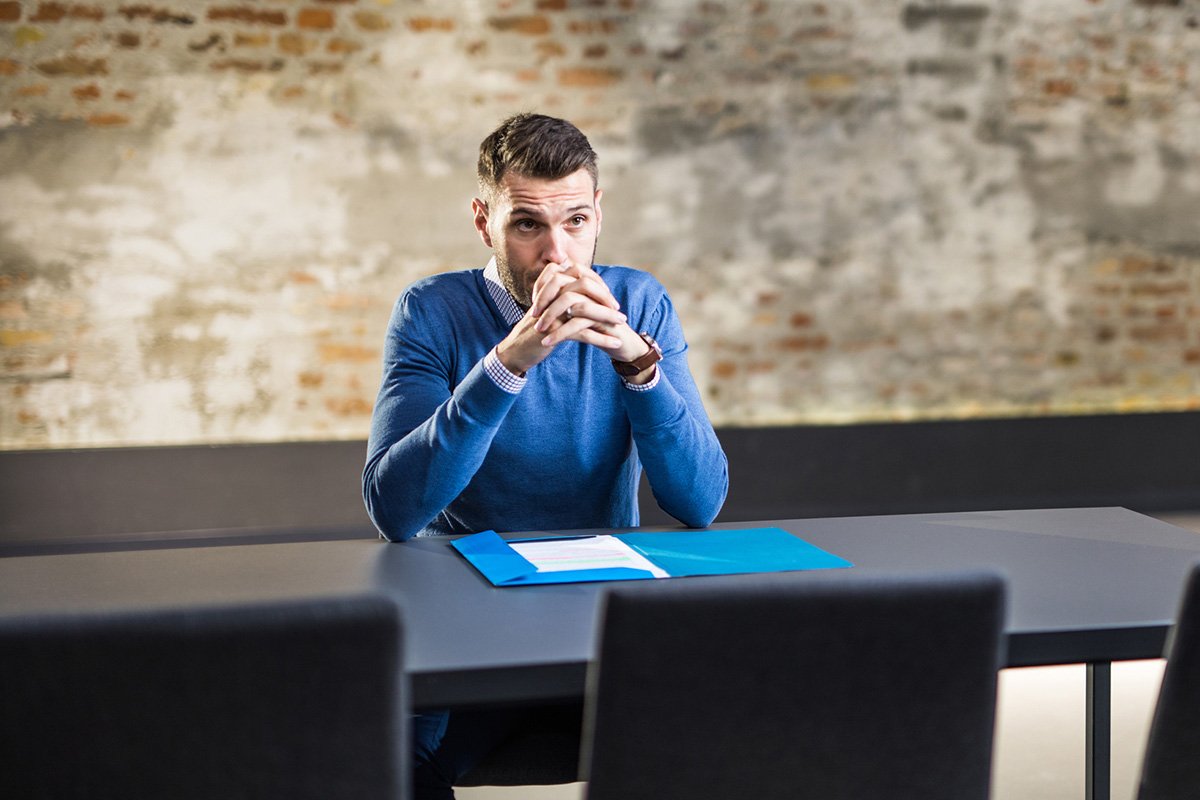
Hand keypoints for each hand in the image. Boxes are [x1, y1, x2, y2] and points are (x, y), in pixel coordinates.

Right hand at [494, 262, 626, 374]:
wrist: (517, 350)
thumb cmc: (536, 331)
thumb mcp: (551, 310)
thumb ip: (565, 298)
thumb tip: (589, 292)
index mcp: (550, 286)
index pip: (580, 275)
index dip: (598, 285)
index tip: (610, 299)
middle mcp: (550, 295)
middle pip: (584, 286)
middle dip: (605, 298)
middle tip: (620, 311)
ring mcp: (551, 311)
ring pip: (584, 308)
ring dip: (607, 317)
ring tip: (622, 325)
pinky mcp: (553, 331)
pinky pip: (582, 332)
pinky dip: (602, 338)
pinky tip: (615, 343)